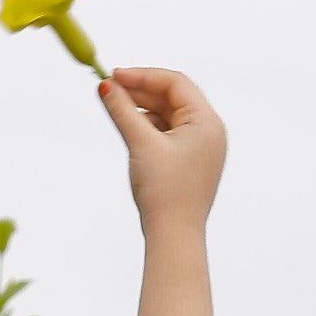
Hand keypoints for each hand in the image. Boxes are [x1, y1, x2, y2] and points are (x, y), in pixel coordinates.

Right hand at [98, 67, 224, 233]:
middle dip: (140, 93)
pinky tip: (132, 133)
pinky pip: (169, 135)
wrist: (174, 239)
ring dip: (142, 111)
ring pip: (168, 116)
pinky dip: (150, 130)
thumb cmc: (165, 194)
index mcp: (207, 122)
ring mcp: (202, 148)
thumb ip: (122, 110)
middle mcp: (210, 132)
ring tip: (117, 112)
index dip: (142, 76)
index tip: (114, 76)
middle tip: (110, 90)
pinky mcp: (191, 163)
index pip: (174, 83)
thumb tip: (106, 86)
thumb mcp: (140, 143)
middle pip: (172, 98)